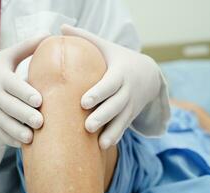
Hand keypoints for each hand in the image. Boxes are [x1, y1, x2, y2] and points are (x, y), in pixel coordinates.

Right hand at [0, 34, 48, 146]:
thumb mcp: (5, 55)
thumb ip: (27, 47)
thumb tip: (50, 35)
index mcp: (1, 78)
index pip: (13, 86)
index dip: (25, 93)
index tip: (39, 100)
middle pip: (10, 108)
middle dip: (25, 115)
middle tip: (41, 122)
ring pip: (4, 124)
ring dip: (17, 131)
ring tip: (32, 138)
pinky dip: (9, 139)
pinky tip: (23, 144)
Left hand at [61, 25, 161, 148]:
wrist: (149, 73)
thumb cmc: (120, 59)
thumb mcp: (107, 47)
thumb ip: (85, 38)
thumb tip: (60, 28)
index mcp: (119, 73)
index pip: (109, 84)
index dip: (98, 93)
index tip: (83, 102)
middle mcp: (127, 91)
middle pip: (116, 105)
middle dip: (103, 116)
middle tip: (87, 126)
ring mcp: (130, 105)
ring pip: (122, 120)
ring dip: (111, 132)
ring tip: (99, 143)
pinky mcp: (130, 115)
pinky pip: (124, 128)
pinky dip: (115, 137)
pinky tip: (104, 147)